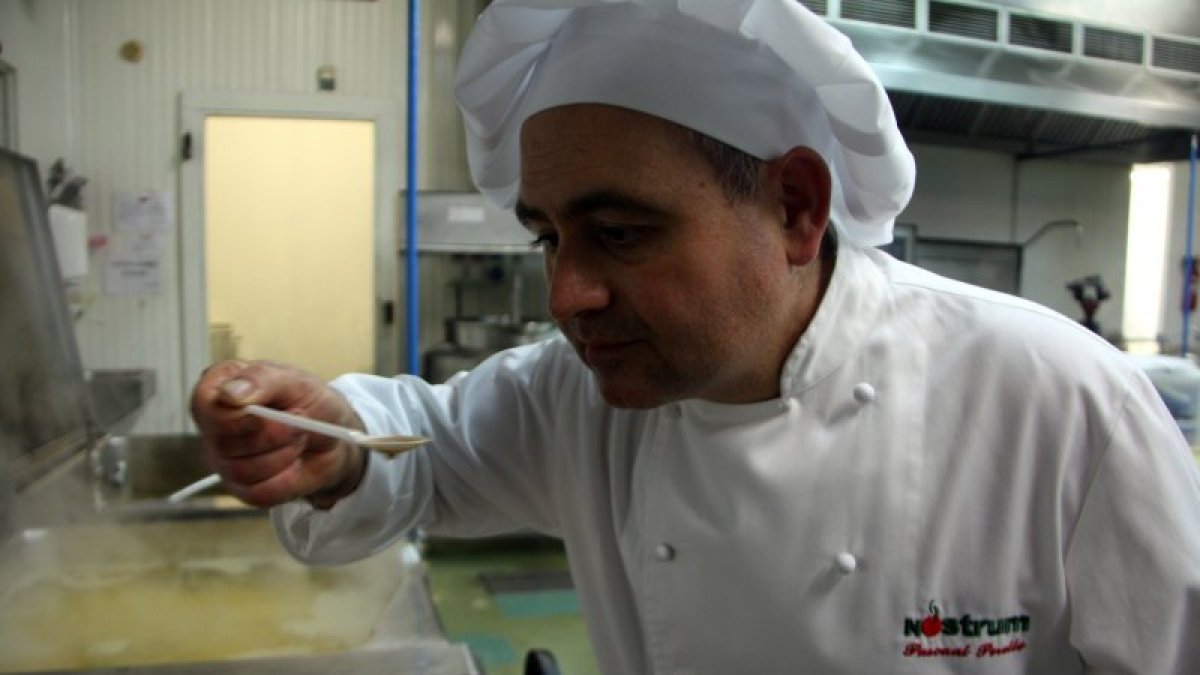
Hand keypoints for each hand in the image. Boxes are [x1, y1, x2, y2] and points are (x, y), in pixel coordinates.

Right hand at [189, 360, 366, 508]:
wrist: (335, 437)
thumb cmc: (310, 401)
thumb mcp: (295, 380)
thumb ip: (261, 380)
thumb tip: (230, 394)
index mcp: (217, 389)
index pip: (204, 405)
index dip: (237, 415)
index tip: (269, 411)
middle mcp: (213, 427)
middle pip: (226, 443)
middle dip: (275, 434)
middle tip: (300, 420)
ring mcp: (223, 460)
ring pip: (243, 471)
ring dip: (284, 455)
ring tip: (298, 439)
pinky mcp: (241, 489)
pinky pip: (258, 493)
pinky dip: (287, 479)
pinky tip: (294, 463)